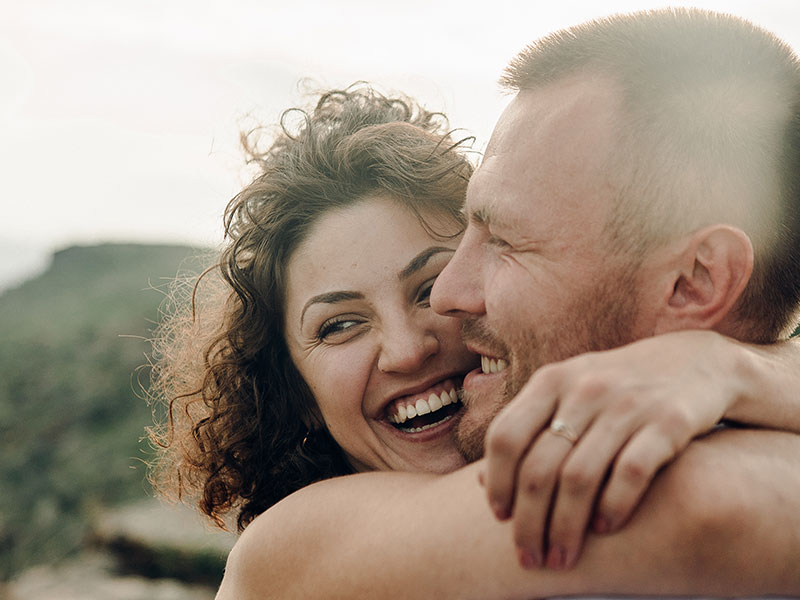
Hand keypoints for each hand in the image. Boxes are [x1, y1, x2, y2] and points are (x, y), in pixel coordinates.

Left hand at [482, 330, 744, 569]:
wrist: (699, 362)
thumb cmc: (618, 387)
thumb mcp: (568, 392)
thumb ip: (528, 428)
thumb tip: (479, 480)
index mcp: (552, 380)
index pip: (505, 436)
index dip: (496, 481)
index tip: (499, 517)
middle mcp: (583, 388)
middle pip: (539, 467)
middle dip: (529, 522)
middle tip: (529, 558)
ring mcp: (626, 403)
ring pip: (579, 477)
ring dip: (565, 527)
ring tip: (561, 558)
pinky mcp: (668, 421)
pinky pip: (630, 474)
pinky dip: (612, 507)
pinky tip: (604, 530)